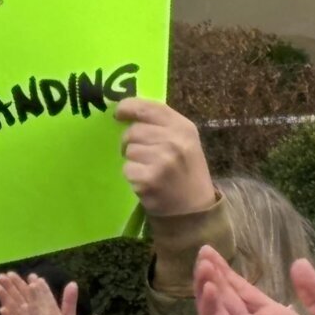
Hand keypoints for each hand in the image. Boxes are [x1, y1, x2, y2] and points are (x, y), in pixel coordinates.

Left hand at [115, 99, 217, 217]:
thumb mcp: (184, 141)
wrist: (195, 208)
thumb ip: (161, 124)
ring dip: (133, 160)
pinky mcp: (150, 179)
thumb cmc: (186, 171)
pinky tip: (146, 182)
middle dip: (131, 142)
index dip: (128, 107)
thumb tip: (126, 110)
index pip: (148, 107)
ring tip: (148, 169)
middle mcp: (174, 141)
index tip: (119, 113)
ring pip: (129, 150)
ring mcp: (162, 160)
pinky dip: (133, 176)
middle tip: (141, 154)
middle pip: (134, 131)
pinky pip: (127, 169)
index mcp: (183, 127)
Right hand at [194, 246, 314, 314]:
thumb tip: (297, 262)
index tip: (213, 251)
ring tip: (201, 265)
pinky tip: (209, 291)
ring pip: (218, 313)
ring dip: (208, 288)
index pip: (246, 292)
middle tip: (201, 250)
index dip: (230, 273)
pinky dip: (210, 312)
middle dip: (213, 275)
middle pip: (227, 298)